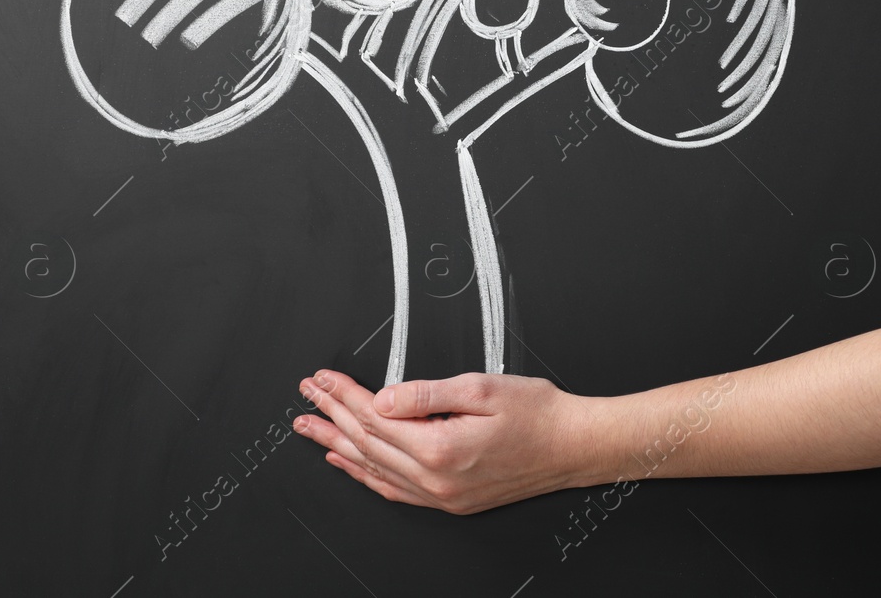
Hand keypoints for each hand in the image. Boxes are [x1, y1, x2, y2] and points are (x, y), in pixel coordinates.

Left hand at [294, 369, 598, 513]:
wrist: (574, 446)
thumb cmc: (539, 415)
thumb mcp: (483, 388)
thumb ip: (427, 393)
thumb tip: (384, 396)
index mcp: (441, 448)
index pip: (376, 417)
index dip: (344, 394)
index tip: (323, 378)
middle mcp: (436, 479)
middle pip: (368, 444)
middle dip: (332, 415)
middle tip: (306, 398)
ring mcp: (442, 496)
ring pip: (374, 470)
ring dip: (338, 446)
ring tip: (311, 429)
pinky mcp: (450, 501)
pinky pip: (394, 490)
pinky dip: (366, 474)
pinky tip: (348, 463)